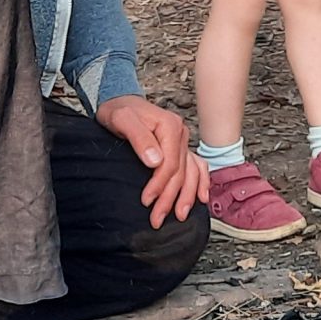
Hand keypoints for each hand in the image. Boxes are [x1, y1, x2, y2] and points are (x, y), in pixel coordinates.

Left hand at [97, 96, 207, 228]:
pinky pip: (197, 166)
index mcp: (170, 126)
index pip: (170, 164)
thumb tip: (155, 161)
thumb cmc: (118, 110)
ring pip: (191, 173)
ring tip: (180, 215)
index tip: (146, 201)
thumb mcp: (122, 119)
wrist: (118, 100)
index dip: (159, 185)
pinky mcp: (178, 147)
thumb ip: (140, 138)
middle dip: (170, 198)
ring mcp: (181, 141)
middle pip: (181, 172)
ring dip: (187, 196)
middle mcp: (180, 133)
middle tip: (157, 219)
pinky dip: (201, 182)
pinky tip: (202, 197)